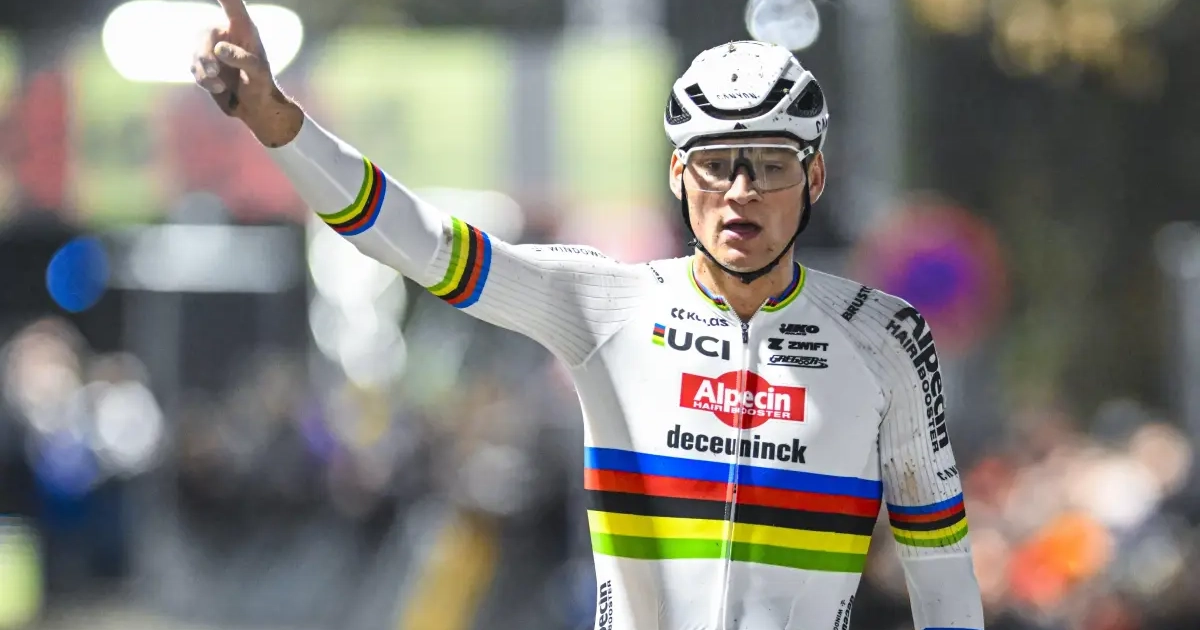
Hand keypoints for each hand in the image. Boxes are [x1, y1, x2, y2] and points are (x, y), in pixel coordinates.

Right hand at [192, 0, 302, 146]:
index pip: (232, 3)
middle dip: (205, 54)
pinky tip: (219, 88)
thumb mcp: (260, 73)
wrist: (255, 108)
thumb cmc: (263, 86)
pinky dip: (203, 79)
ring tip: (220, 85)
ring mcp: (212, 49)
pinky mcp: (203, 65)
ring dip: (204, 71)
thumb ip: (243, 59)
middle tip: (214, 72)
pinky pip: (194, 68)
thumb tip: (219, 48)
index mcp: (244, 28)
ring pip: (196, 53)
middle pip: (204, 33)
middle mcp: (226, 34)